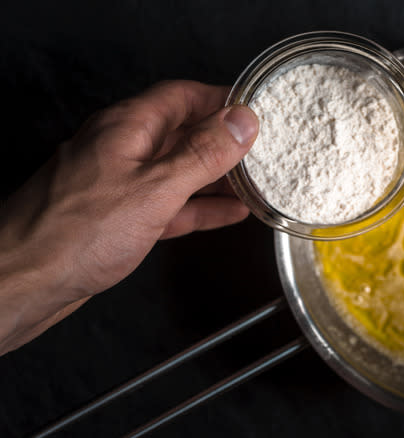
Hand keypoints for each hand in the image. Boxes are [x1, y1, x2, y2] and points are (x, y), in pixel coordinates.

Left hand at [0, 80, 257, 354]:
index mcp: (127, 128)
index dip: (221, 98)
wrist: (24, 283)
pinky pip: (171, 204)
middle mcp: (122, 150)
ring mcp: (120, 184)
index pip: (182, 96)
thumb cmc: (74, 233)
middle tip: (264, 149)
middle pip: (182, 133)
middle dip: (224, 140)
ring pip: (179, 171)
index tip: (256, 108)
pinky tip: (227, 214)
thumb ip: (202, 154)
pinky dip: (200, 207)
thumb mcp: (155, 188)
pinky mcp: (121, 218)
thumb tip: (241, 122)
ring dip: (216, 177)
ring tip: (256, 182)